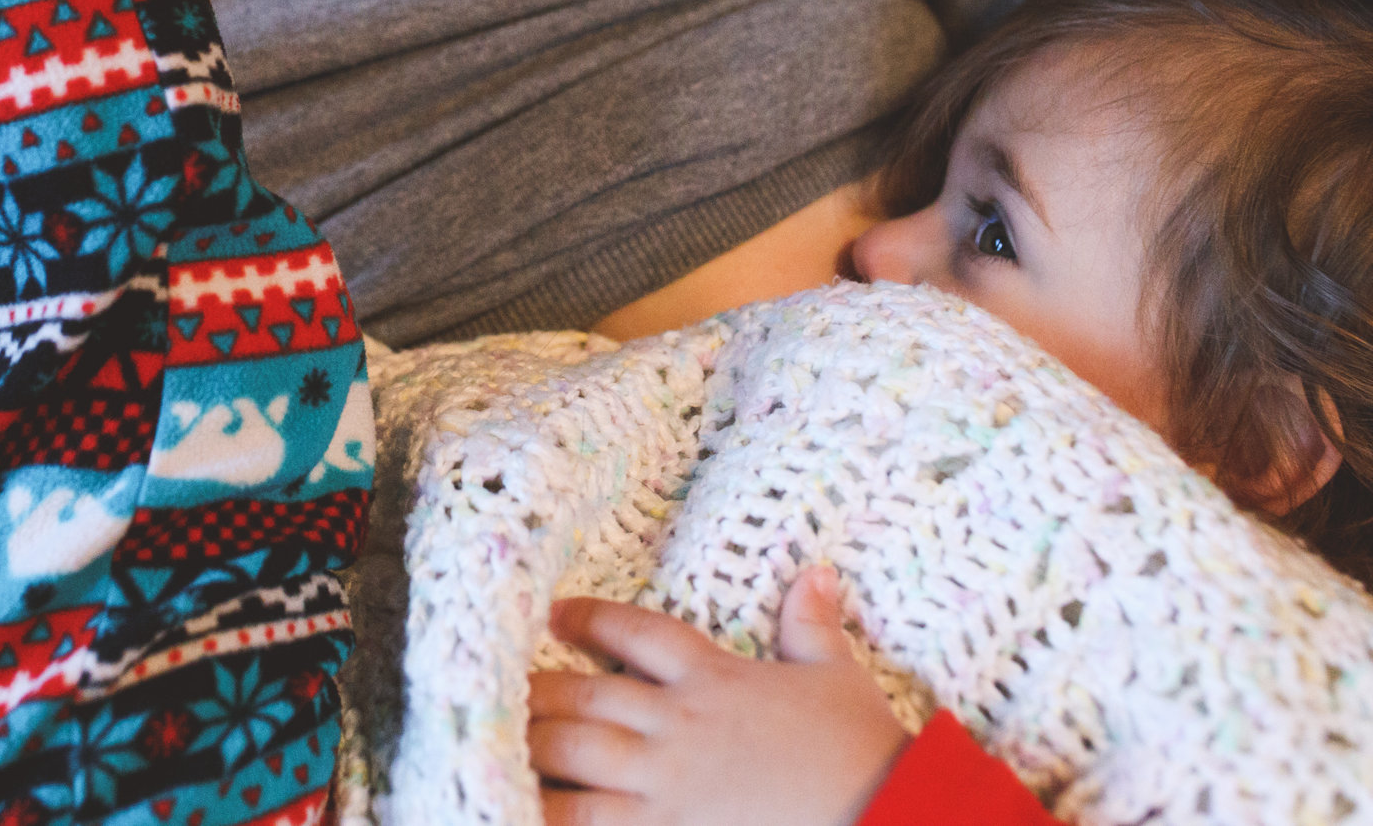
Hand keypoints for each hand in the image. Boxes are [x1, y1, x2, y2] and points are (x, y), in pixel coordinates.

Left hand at [527, 566, 908, 825]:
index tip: (555, 612)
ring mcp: (667, 782)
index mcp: (715, 678)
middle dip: (539, 689)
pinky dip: (548, 812)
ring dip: (530, 745)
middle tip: (499, 682)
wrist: (879, 811)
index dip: (593, 619)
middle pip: (588, 694)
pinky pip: (588, 821)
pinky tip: (514, 805)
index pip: (640, 633)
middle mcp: (679, 723)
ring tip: (492, 737)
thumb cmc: (860, 749)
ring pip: (577, 754)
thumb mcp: (838, 677)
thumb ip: (813, 626)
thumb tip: (816, 572)